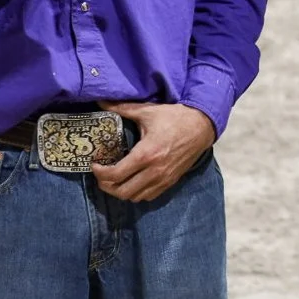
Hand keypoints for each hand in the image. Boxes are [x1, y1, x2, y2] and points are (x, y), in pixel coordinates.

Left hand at [92, 101, 215, 202]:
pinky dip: (137, 193)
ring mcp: (163, 178)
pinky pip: (149, 197)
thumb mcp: (148, 111)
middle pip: (122, 192)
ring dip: (121, 191)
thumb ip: (122, 108)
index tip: (95, 164)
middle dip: (107, 185)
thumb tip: (100, 101)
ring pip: (134, 197)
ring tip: (116, 179)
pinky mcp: (171, 181)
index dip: (99, 173)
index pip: (115, 175)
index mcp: (146, 154)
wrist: (203, 126)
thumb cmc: (175, 117)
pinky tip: (133, 181)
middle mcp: (154, 171)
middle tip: (102, 174)